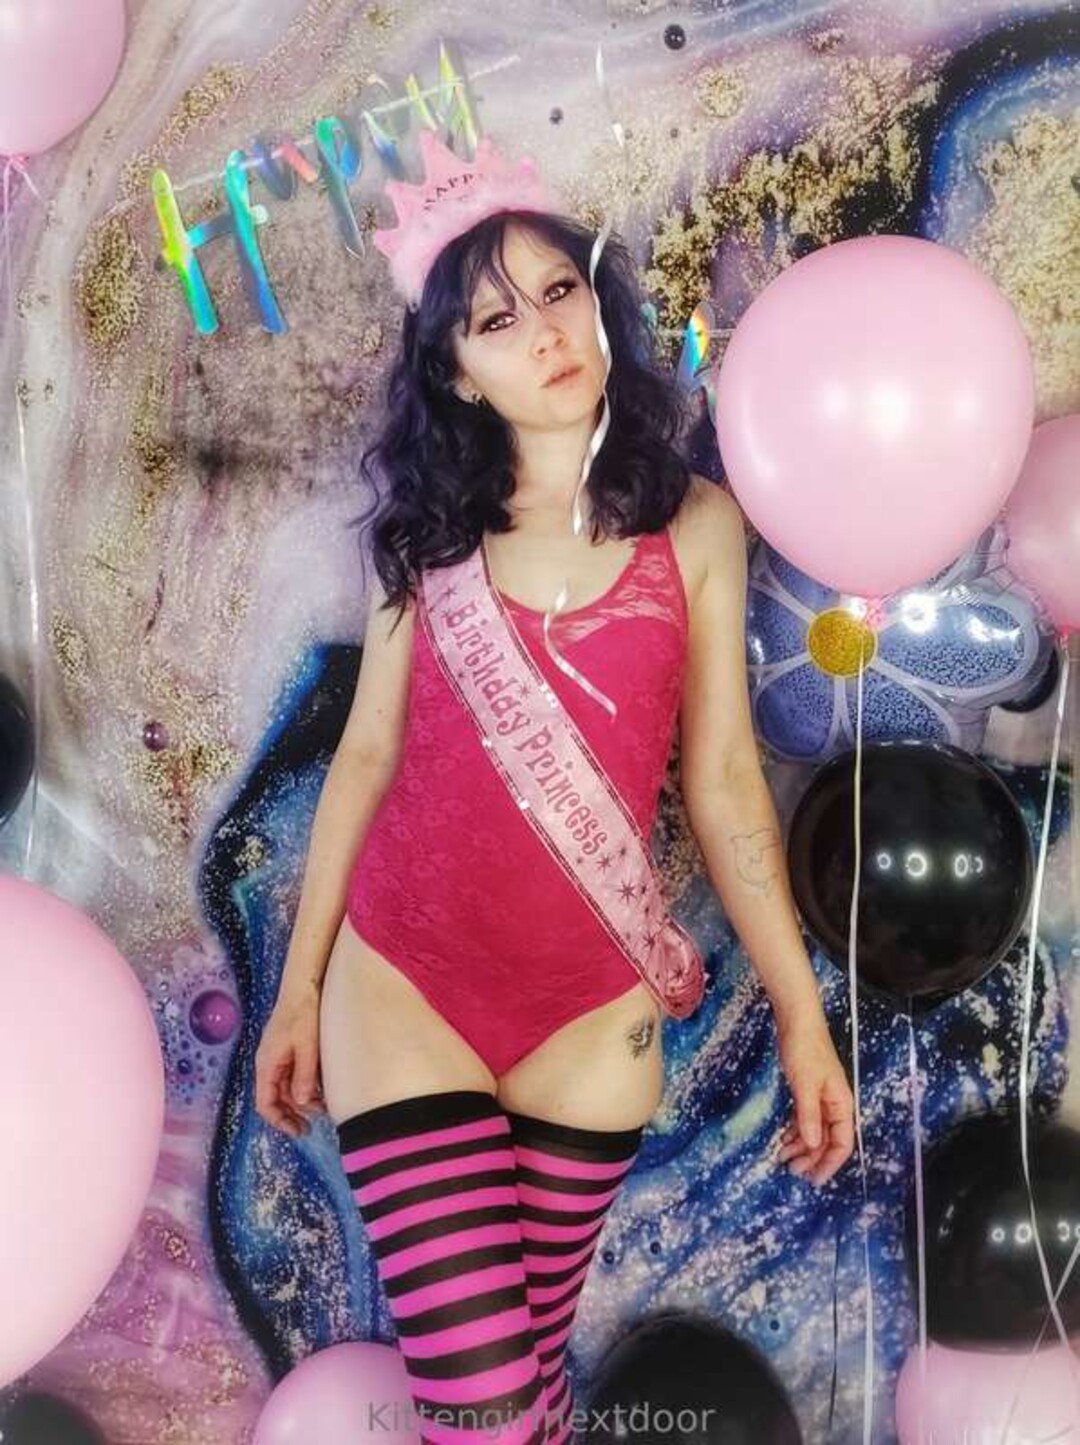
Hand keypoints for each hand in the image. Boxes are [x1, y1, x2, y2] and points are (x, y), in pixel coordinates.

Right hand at [255, 986, 326, 1139]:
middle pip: (276, 1098)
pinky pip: (293, 1075)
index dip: (280, 1121)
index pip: (265, 1103)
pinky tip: (321, 1088)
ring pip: (287, 1088)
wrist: (304, 984)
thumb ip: (304, 1075)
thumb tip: (302, 1103)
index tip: (299, 1131)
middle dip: (294, 1113)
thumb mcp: (307, 1046)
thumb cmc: (303, 1012)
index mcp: (267, 1064)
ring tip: (324, 1106)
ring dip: (302, 1100)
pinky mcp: (288, 1049)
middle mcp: (269, 1063)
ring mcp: (278, 1056)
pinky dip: (305, 1085)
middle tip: (313, 1124)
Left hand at [775, 1016, 854, 1186]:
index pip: (842, 1143)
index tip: (814, 1180)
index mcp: (841, 1104)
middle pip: (828, 1140)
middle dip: (812, 1158)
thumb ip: (809, 1115)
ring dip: (801, 1146)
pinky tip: (784, 1139)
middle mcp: (835, 1104)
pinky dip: (796, 1131)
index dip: (829, 1163)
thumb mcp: (805, 1085)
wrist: (797, 1020)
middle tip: (791, 1171)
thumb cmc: (804, 1050)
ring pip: (815, 1131)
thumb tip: (812, 1144)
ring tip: (782, 1157)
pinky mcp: (808, 1091)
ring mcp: (821, 1098)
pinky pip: (805, 1119)